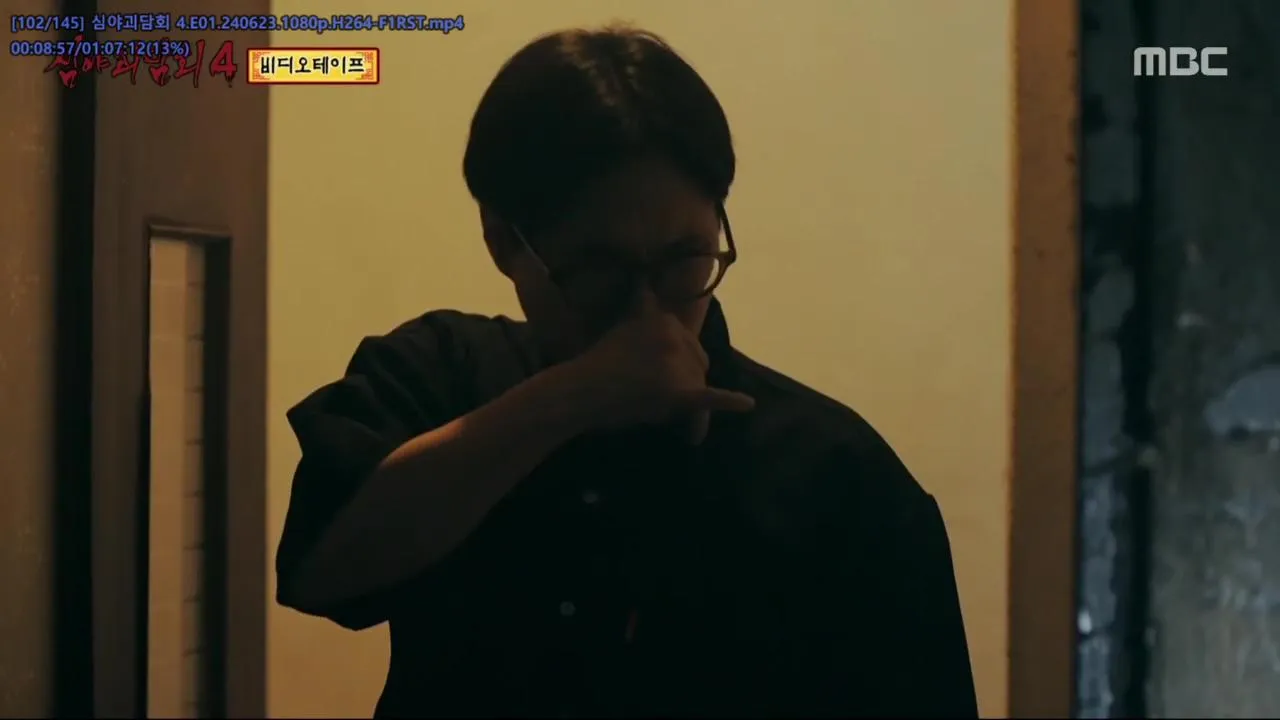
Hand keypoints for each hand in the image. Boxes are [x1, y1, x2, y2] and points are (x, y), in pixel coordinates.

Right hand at [565, 290, 754, 443]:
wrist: (581, 391)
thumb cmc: (599, 360)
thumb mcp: (623, 322)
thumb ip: (641, 304)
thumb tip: (643, 269)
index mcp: (665, 320)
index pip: (687, 342)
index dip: (678, 359)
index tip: (662, 373)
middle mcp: (675, 337)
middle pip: (698, 362)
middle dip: (687, 378)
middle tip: (665, 398)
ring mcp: (677, 365)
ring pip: (698, 382)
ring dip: (691, 401)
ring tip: (680, 422)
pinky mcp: (679, 393)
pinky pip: (709, 397)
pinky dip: (730, 402)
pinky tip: (747, 405)